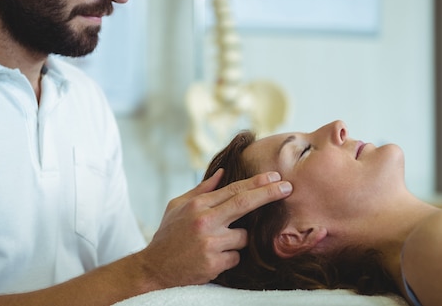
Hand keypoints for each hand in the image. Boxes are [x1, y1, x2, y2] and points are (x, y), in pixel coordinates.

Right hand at [138, 169, 291, 288]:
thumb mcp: (178, 206)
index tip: (275, 176)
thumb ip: (202, 190)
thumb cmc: (168, 235)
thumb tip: (222, 173)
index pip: (234, 189)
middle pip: (245, 203)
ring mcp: (210, 243)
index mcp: (197, 205)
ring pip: (243, 237)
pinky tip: (212, 258)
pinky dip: (229, 257)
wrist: (153, 268)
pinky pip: (236, 257)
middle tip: (288, 187)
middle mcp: (205, 221)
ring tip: (216, 244)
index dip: (257, 182)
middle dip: (269, 193)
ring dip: (237, 240)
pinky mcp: (214, 264)